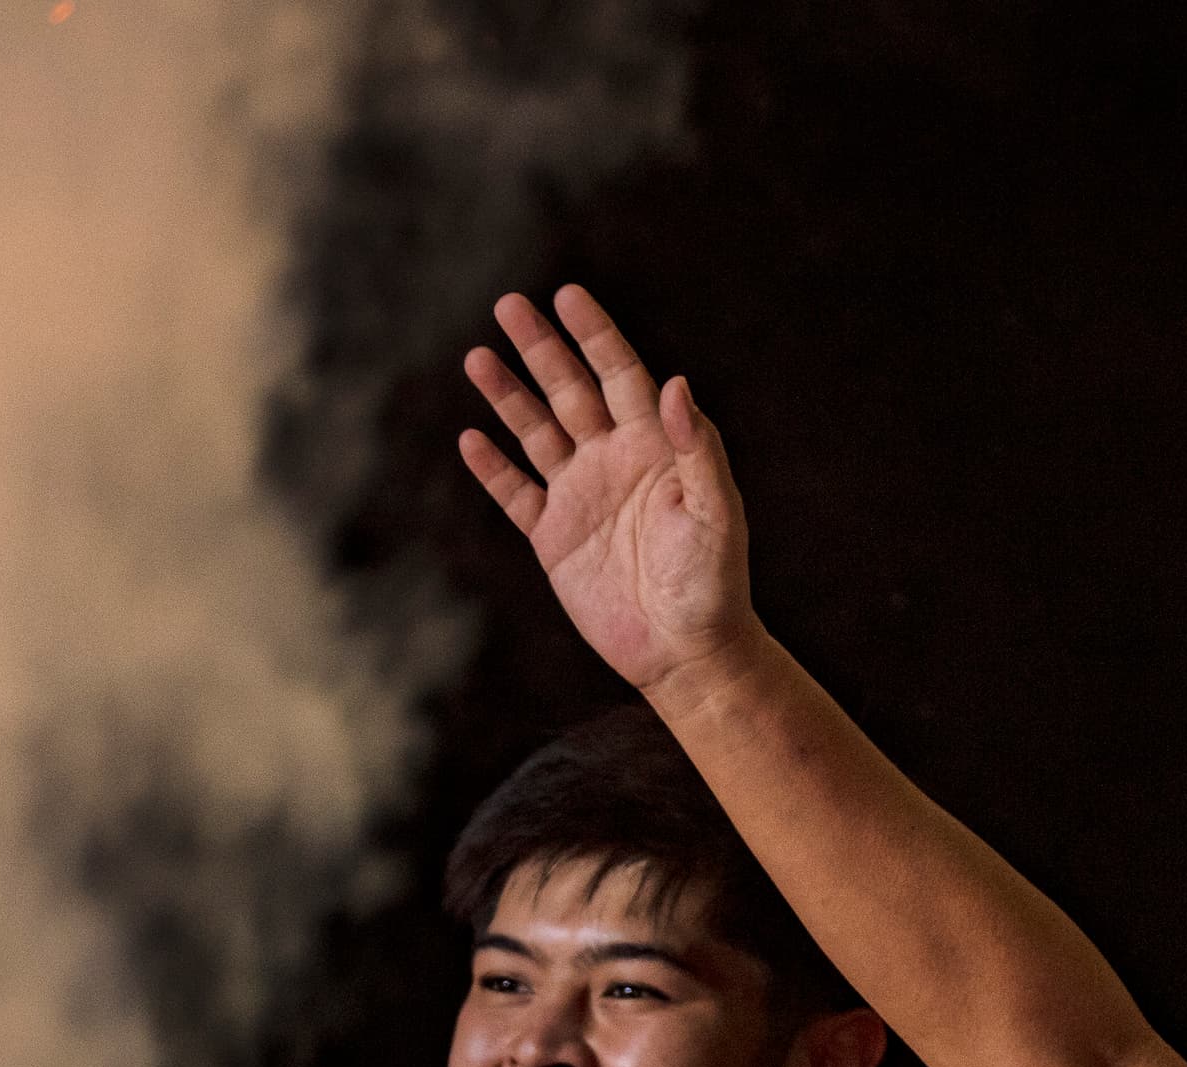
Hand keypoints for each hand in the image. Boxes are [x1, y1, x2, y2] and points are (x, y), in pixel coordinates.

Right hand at [460, 285, 758, 700]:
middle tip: (508, 304)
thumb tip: (676, 382)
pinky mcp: (556, 538)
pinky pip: (517, 493)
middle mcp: (615, 462)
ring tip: (478, 356)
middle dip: (541, 348)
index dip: (595, 335)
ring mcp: (582, 497)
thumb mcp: (715, 511)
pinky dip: (494, 468)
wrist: (688, 651)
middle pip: (571, 391)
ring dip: (508, 395)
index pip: (621, 376)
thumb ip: (697, 448)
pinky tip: (471, 437)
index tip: (567, 294)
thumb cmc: (714, 582)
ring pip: (537, 432)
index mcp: (657, 448)